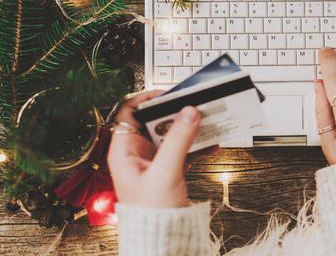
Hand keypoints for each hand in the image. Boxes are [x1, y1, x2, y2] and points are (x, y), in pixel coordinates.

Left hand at [108, 90, 216, 207]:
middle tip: (192, 106)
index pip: (129, 113)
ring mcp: (153, 162)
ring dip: (188, 128)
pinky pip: (182, 149)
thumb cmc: (152, 214)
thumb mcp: (165, 172)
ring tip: (205, 121)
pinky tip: (211, 144)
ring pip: (171, 134)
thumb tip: (188, 112)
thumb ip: (178, 140)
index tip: (168, 93)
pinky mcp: (168, 171)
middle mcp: (137, 154)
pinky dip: (196, 145)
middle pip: (154, 121)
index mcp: (125, 151)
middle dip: (174, 113)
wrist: (161, 241)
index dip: (146, 99)